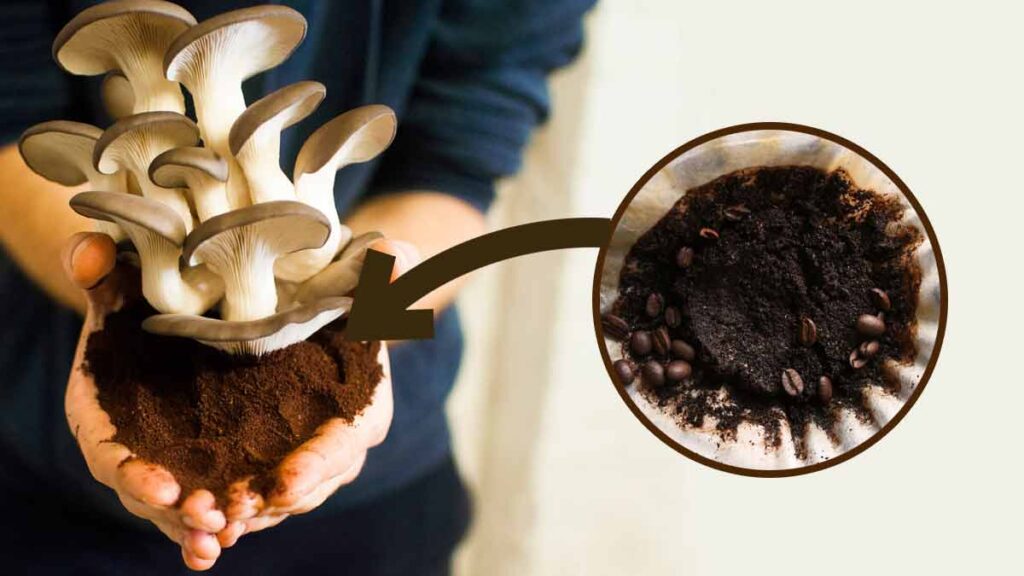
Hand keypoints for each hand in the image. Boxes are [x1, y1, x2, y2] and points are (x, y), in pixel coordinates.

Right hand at [63, 232, 227, 569]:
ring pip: (180, 507)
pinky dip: (223, 521)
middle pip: (147, 493)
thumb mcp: (123, 284)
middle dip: (177, 512)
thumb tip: (91, 251)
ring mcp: (166, 463)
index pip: (109, 454)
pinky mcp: (201, 466)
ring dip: (202, 526)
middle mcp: (129, 448)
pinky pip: (211, 500)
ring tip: (229, 536)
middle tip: (210, 519)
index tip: (165, 487)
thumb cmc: (136, 301)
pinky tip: (244, 532)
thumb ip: (103, 271)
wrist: (165, 318)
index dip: (133, 474)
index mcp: (98, 414)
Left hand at [215, 238, 419, 548]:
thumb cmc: (353, 284)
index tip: (285, 482)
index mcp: (367, 406)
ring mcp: (304, 458)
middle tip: (230, 511)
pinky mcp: (270, 461)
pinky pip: (251, 496)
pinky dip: (227, 508)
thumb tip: (396, 262)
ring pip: (278, 500)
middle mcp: (340, 443)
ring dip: (244, 513)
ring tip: (204, 519)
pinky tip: (193, 516)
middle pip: (311, 486)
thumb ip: (391, 264)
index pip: (348, 444)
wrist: (324, 306)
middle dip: (273, 502)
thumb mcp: (373, 267)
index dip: (319, 465)